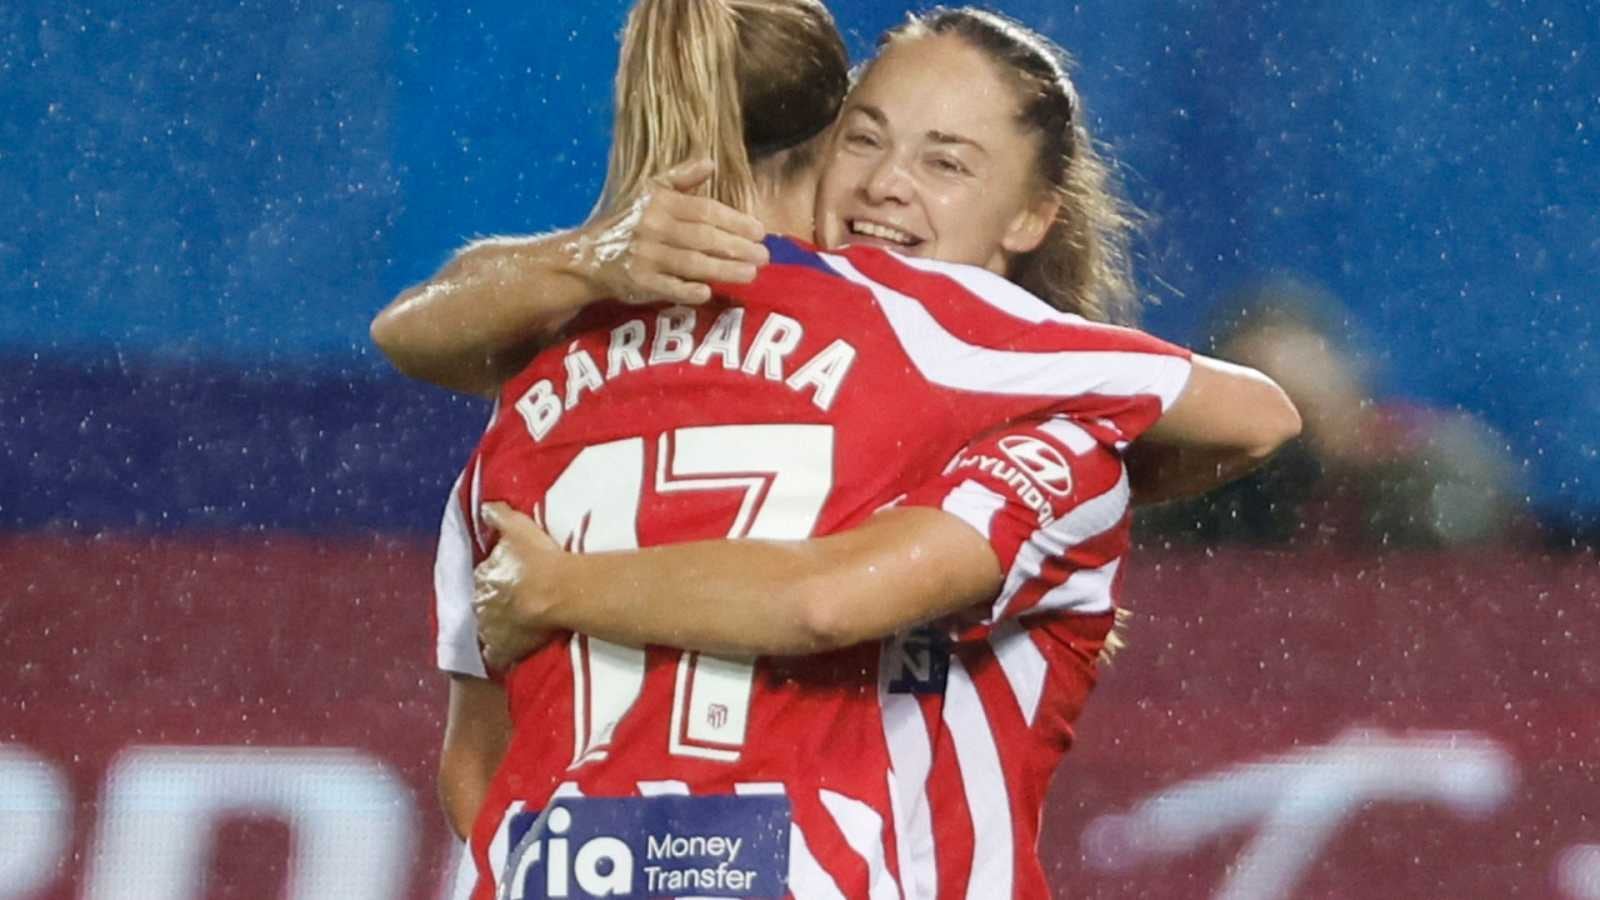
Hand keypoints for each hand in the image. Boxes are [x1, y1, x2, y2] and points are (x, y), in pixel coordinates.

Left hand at [473, 502, 561, 671]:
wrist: (557, 591)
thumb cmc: (540, 559)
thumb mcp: (517, 526)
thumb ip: (497, 515)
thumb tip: (484, 507)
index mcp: (483, 575)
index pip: (484, 576)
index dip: (497, 577)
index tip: (511, 578)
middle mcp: (481, 602)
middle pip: (484, 603)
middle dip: (495, 603)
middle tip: (516, 603)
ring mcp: (490, 628)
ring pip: (487, 629)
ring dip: (497, 627)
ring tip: (516, 627)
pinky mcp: (503, 649)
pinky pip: (497, 656)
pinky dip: (501, 654)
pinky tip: (511, 652)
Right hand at [570, 158, 769, 305]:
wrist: (589, 254)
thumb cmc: (628, 219)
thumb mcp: (650, 191)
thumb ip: (682, 177)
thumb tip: (711, 162)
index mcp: (660, 203)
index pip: (705, 210)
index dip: (734, 220)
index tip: (760, 231)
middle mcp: (654, 228)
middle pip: (703, 238)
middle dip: (737, 247)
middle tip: (765, 256)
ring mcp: (646, 256)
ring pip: (692, 263)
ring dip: (724, 269)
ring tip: (752, 273)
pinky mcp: (639, 281)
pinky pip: (667, 287)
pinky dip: (688, 290)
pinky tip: (709, 292)